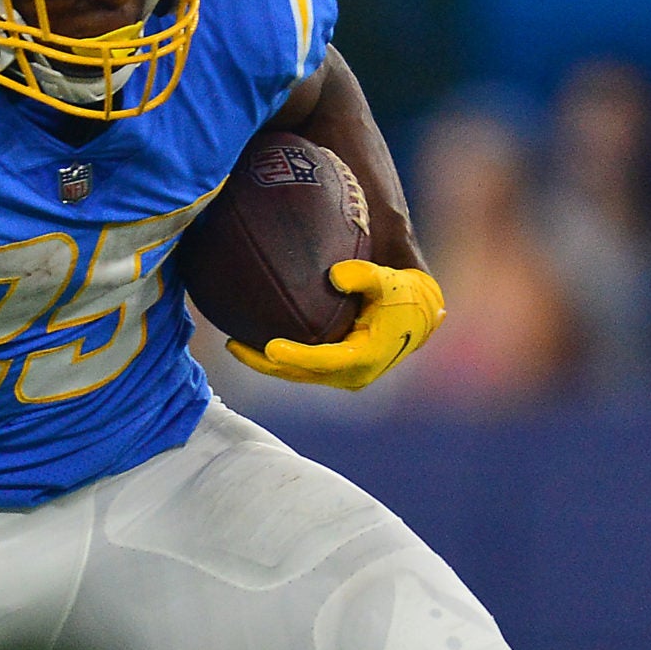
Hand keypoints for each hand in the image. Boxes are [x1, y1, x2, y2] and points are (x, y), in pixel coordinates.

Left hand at [228, 261, 444, 391]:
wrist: (417, 313)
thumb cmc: (403, 294)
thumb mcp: (390, 281)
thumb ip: (366, 275)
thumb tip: (336, 274)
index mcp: (365, 357)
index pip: (323, 361)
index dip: (296, 357)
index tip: (271, 347)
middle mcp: (351, 373)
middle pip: (299, 374)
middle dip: (265, 363)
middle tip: (234, 345)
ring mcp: (340, 374)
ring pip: (295, 374)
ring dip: (264, 363)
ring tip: (234, 344)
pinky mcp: (333, 369)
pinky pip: (300, 367)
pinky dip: (277, 358)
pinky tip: (251, 342)